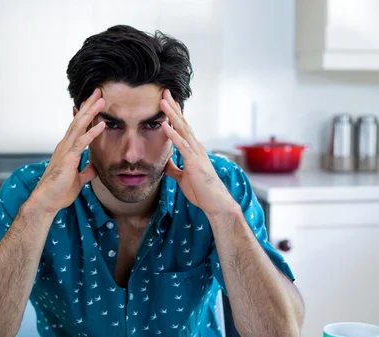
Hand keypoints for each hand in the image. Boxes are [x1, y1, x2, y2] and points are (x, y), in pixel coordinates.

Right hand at [31, 88, 105, 213]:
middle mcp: (64, 145)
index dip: (87, 113)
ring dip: (91, 112)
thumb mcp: (78, 180)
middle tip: (99, 91)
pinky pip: (81, 143)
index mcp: (67, 149)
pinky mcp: (68, 159)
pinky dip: (92, 133)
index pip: (78, 126)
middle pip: (78, 120)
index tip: (95, 101)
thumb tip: (95, 167)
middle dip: (89, 105)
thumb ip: (86, 171)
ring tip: (101, 100)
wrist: (47, 202)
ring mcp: (65, 150)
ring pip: (79, 126)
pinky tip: (102, 124)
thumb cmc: (59, 192)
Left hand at [160, 89, 237, 215]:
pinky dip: (173, 134)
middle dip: (173, 107)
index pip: (182, 127)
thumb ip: (173, 168)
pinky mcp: (194, 162)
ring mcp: (196, 153)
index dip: (174, 114)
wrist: (215, 203)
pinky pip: (182, 145)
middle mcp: (196, 147)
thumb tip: (164, 163)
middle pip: (183, 122)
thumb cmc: (201, 191)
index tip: (166, 101)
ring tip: (163, 102)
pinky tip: (165, 125)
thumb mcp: (182, 177)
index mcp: (193, 149)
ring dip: (172, 115)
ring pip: (182, 129)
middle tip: (164, 92)